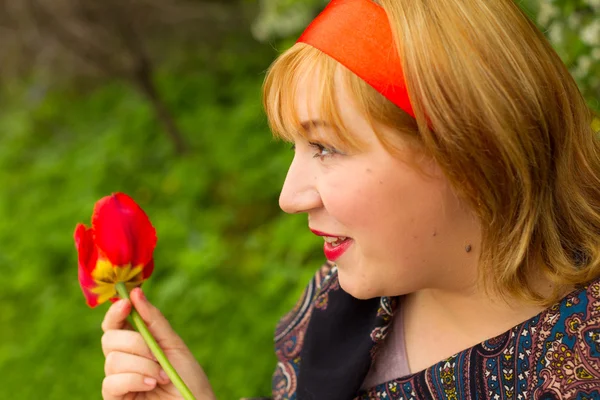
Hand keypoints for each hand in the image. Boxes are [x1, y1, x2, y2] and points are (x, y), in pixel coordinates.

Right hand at [101, 287, 215, 399]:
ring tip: (162, 375)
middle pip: (110, 338)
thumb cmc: (187, 378)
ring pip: (112, 360)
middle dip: (135, 342)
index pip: (115, 324)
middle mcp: (124, 360)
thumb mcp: (173, 344)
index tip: (127, 304)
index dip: (116, 311)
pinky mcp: (115, 399)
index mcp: (136, 344)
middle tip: (157, 353)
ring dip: (142, 365)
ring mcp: (118, 380)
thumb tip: (136, 292)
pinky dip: (135, 379)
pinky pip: (111, 382)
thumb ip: (153, 321)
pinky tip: (151, 384)